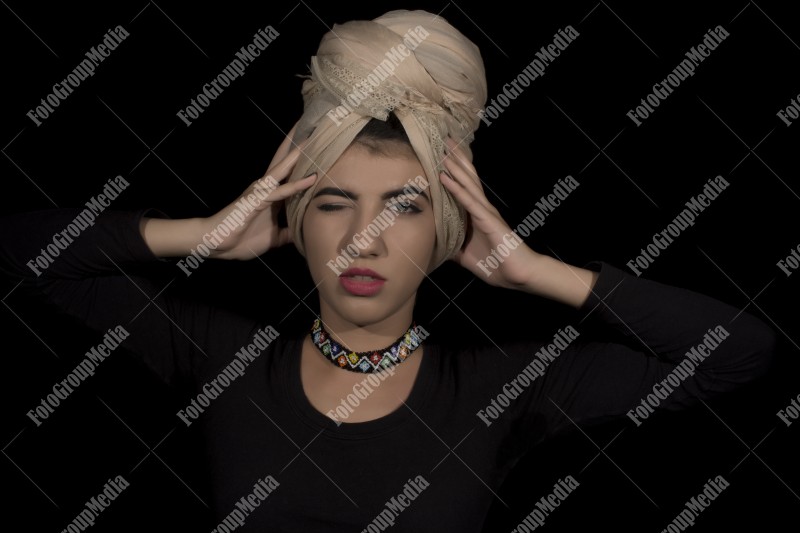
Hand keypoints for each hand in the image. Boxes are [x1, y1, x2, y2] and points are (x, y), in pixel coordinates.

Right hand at [202, 126, 316, 259]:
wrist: (216, 243)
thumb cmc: (242, 239)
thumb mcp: (274, 237)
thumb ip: (289, 232)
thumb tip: (304, 232)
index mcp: (272, 194)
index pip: (290, 171)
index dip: (302, 158)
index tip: (319, 143)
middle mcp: (266, 187)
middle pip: (285, 160)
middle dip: (299, 144)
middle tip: (317, 126)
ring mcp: (261, 191)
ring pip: (283, 168)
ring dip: (298, 154)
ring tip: (314, 138)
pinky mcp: (257, 200)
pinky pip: (281, 191)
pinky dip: (297, 185)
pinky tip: (311, 177)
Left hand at [440, 137, 541, 288]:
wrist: (518, 275)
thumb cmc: (497, 265)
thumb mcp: (466, 257)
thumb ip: (453, 247)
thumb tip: (436, 245)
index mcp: (478, 215)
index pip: (464, 187)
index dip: (455, 170)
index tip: (442, 154)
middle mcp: (483, 209)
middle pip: (467, 177)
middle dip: (455, 159)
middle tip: (443, 139)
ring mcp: (486, 213)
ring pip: (468, 184)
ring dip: (454, 166)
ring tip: (443, 150)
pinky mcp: (488, 221)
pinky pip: (468, 202)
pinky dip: (455, 189)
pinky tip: (445, 178)